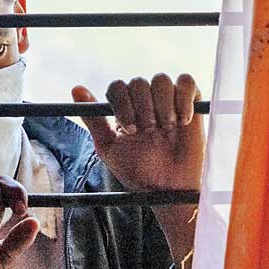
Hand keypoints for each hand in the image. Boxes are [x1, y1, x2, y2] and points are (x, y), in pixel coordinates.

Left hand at [71, 73, 204, 191]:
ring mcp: (169, 101)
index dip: (122, 104)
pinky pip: (187, 82)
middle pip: (138, 82)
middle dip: (143, 108)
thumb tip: (76, 89)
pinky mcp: (192, 104)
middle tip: (150, 132)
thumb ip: (94, 120)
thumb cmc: (139, 173)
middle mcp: (146, 102)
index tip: (131, 129)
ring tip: (167, 128)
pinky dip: (184, 97)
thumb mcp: (110, 149)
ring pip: (161, 80)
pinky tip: (183, 121)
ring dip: (162, 104)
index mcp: (125, 109)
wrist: (169, 189)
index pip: (117, 87)